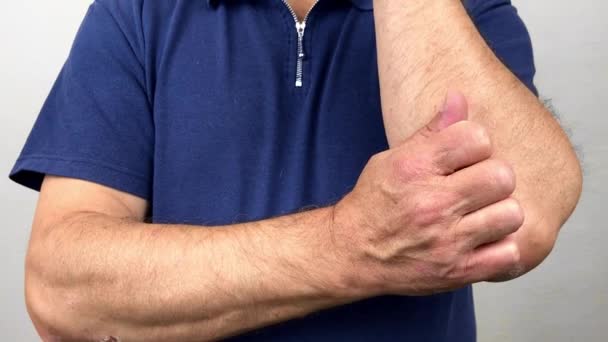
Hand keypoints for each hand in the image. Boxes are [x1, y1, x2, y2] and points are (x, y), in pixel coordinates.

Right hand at [332, 91, 523, 295]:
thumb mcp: (392, 158)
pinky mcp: (457, 271)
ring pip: (511, 214)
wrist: (351, 252)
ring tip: (482, 214)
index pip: (477, 138)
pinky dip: (502, 248)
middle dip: (493, 178)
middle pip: (501, 176)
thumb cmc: (374, 202)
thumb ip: (431, 131)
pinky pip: (509, 255)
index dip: (476, 144)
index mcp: (415, 168)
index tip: (466, 156)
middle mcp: (432, 203)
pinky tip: (483, 241)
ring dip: (500, 213)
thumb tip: (459, 97)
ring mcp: (447, 241)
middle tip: (478, 187)